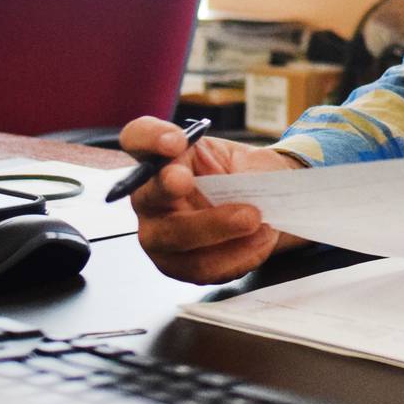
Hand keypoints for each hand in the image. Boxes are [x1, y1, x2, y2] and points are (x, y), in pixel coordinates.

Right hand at [118, 115, 306, 284]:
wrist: (264, 208)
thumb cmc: (246, 177)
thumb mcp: (250, 160)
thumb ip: (246, 169)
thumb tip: (248, 187)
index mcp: (165, 157)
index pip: (139, 137)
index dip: (151, 138)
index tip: (176, 142)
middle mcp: (150, 195)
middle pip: (151, 195)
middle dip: (177, 193)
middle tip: (218, 198)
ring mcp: (157, 232)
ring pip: (176, 238)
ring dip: (222, 230)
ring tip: (258, 221)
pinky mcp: (175, 264)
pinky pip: (200, 265)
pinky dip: (236, 254)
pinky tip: (258, 239)